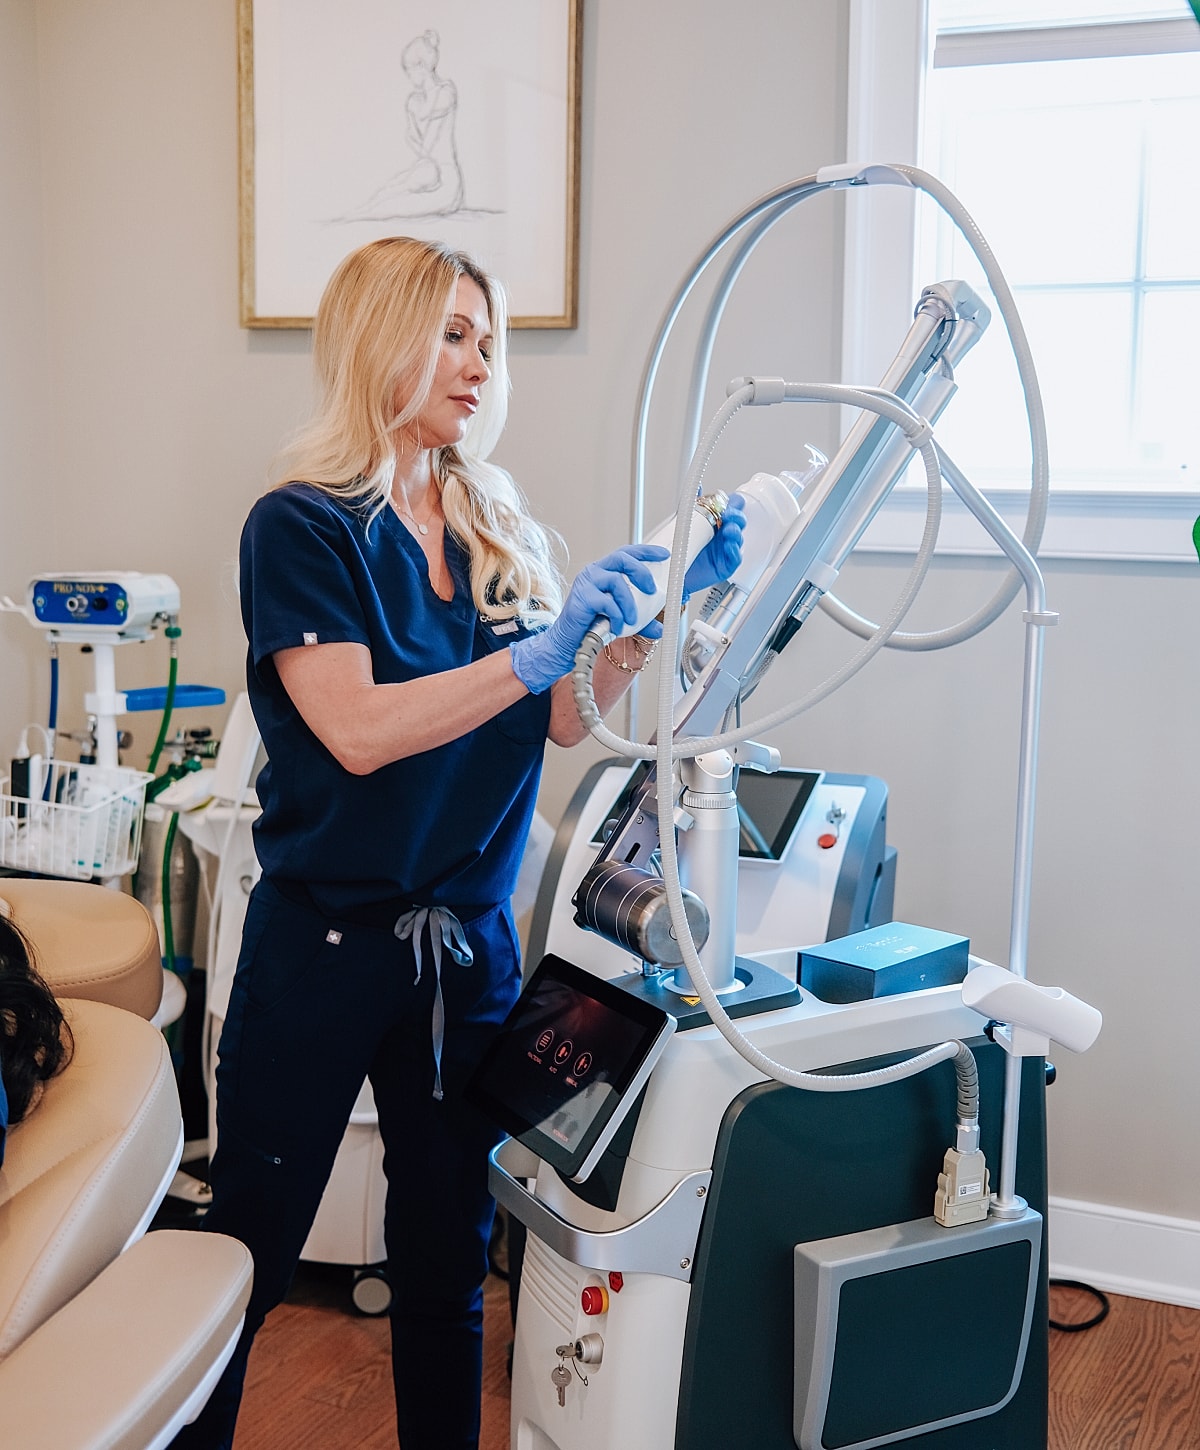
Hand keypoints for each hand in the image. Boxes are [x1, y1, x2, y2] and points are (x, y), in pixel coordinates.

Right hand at [510, 543, 669, 693]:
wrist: (569, 644)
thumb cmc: (592, 627)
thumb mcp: (622, 620)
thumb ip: (641, 621)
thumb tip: (660, 628)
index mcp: (604, 572)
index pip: (626, 553)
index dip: (646, 551)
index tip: (664, 555)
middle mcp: (594, 572)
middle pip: (622, 558)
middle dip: (641, 572)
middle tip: (652, 590)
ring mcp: (586, 584)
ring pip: (616, 581)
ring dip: (630, 602)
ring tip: (632, 620)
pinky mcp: (582, 598)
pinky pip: (607, 603)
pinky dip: (617, 616)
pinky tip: (617, 628)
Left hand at [683, 493, 745, 597]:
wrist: (672, 573)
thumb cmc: (680, 549)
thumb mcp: (684, 523)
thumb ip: (691, 505)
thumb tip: (698, 487)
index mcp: (715, 523)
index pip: (730, 509)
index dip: (732, 504)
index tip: (728, 500)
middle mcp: (722, 535)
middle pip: (738, 521)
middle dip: (736, 516)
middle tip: (728, 514)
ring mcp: (725, 550)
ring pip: (738, 538)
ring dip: (735, 532)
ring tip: (728, 530)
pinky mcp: (726, 565)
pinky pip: (735, 558)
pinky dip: (734, 551)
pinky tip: (730, 546)